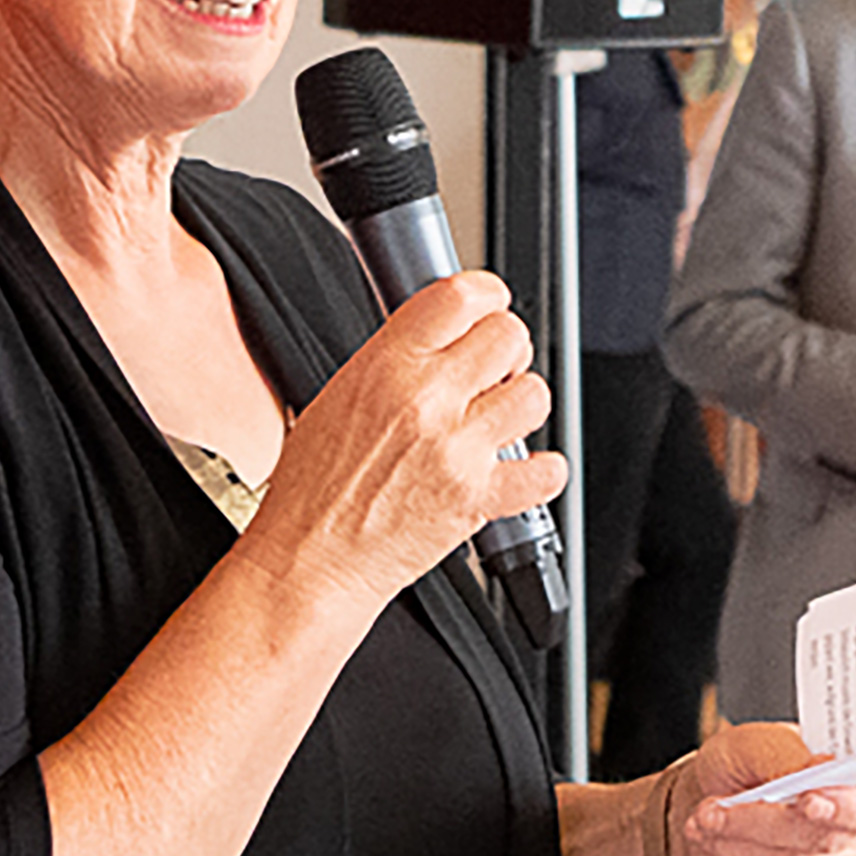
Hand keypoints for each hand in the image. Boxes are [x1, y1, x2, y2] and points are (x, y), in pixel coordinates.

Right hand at [245, 270, 562, 611]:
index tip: (491, 307)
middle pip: (509, 336)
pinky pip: (546, 470)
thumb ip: (395, 361)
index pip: (461, 296)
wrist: (309, 559)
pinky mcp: (478, 498)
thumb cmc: (314, 488)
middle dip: (506, 352)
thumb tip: (443, 335)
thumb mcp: (338, 396)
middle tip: (492, 373)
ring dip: (521, 406)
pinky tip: (521, 469)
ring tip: (498, 421)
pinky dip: (543, 471)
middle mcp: (426, 400)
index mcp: (386, 366)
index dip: (487, 296)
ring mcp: (456, 449)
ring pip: (534, 395)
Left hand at [668, 721, 855, 855]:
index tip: (808, 802)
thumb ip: (788, 752)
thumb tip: (816, 769)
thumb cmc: (745, 762)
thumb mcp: (757, 741)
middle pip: (823, 841)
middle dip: (757, 824)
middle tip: (711, 809)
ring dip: (735, 847)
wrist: (714, 796)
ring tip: (702, 823)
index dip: (854, 810)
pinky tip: (716, 848)